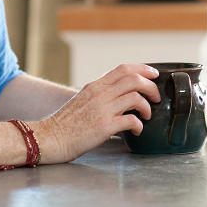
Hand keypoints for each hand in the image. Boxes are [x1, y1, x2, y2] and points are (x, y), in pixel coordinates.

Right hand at [34, 64, 160, 163]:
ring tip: (146, 116)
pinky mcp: (104, 126)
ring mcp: (102, 109)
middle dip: (151, 87)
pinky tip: (137, 130)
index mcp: (95, 86)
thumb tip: (120, 95)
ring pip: (136, 98)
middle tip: (156, 97)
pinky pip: (131, 120)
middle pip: (134, 80)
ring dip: (147, 107)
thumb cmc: (66, 123)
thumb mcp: (82, 99)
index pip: (123, 69)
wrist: (50, 138)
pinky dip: (139, 125)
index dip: (143, 69)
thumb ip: (100, 94)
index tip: (154, 74)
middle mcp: (100, 94)